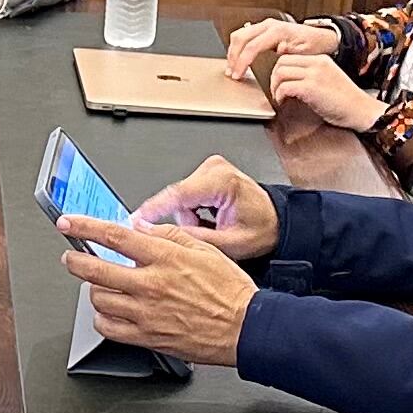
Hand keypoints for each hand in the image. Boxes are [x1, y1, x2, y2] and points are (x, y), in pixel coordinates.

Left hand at [54, 211, 258, 364]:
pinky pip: (108, 328)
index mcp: (164, 258)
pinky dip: (101, 319)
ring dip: (94, 290)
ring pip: (99, 299)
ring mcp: (146, 313)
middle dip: (75, 260)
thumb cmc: (229, 291)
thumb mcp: (204, 249)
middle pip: (95, 269)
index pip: (114, 236)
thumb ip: (168, 235)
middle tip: (71, 258)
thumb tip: (141, 227)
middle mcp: (151, 285)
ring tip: (100, 285)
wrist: (245, 328)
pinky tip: (108, 313)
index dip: (85, 227)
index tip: (69, 222)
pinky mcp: (147, 337)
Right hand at [129, 154, 276, 259]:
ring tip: (212, 226)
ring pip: (179, 198)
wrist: (277, 221)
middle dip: (186, 220)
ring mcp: (210, 167)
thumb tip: (163, 237)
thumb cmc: (262, 229)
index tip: (135, 220)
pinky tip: (209, 217)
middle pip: (177, 198)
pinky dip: (193, 209)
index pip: (178, 194)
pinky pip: (186, 194)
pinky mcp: (206, 172)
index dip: (153, 209)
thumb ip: (193, 240)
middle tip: (207, 233)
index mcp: (222, 181)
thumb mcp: (230, 244)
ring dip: (190, 216)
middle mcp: (215, 169)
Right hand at [224, 14, 337, 81]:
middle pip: (241, 38)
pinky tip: (237, 59)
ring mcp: (264, 26)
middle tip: (231, 73)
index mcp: (278, 31)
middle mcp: (269, 25)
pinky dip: (237, 48)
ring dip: (233, 52)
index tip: (238, 74)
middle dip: (233, 57)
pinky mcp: (263, 30)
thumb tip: (275, 58)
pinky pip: (243, 36)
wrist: (321, 38)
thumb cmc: (314, 47)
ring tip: (231, 68)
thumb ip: (287, 55)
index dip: (242, 62)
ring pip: (239, 35)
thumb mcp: (303, 54)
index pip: (252, 46)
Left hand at [267, 49, 387, 135]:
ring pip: (280, 72)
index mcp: (321, 59)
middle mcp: (317, 63)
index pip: (290, 56)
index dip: (279, 70)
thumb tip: (290, 80)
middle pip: (281, 62)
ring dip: (275, 87)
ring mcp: (314, 75)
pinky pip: (285, 87)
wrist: (362, 110)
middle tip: (276, 91)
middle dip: (273, 78)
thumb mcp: (328, 79)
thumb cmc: (346, 101)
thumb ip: (311, 75)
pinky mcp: (312, 88)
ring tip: (280, 98)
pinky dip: (280, 96)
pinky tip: (284, 103)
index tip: (278, 82)